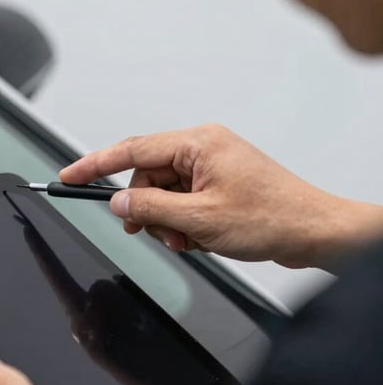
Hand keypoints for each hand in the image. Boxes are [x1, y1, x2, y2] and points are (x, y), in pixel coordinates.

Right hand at [60, 124, 380, 269]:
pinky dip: (184, 223)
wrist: (315, 232)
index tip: (69, 177)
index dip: (95, 165)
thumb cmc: (272, 218)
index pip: (131, 151)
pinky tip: (202, 238)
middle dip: (148, 210)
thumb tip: (119, 203)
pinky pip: (182, 202)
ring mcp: (211, 167)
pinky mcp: (218, 184)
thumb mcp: (200, 219)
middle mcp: (202, 149)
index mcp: (197, 144)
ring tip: (190, 240)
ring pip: (163, 194)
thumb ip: (151, 209)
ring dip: (168, 223)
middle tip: (156, 233)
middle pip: (147, 178)